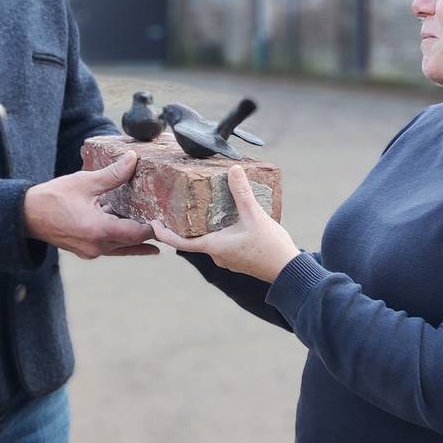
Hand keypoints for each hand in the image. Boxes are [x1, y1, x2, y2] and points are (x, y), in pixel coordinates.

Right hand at [24, 151, 158, 259]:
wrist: (26, 216)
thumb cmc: (52, 198)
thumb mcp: (84, 182)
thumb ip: (112, 174)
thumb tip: (133, 159)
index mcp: (98, 230)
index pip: (137, 234)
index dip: (154, 227)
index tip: (168, 218)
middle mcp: (97, 246)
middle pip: (133, 242)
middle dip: (149, 232)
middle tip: (169, 223)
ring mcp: (91, 251)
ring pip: (123, 246)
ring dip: (136, 236)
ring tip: (156, 228)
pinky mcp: (86, 250)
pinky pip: (111, 246)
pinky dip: (122, 238)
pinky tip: (132, 228)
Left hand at [150, 165, 299, 281]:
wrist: (290, 272)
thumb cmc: (271, 248)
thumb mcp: (255, 216)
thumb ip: (242, 193)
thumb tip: (233, 169)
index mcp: (214, 247)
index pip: (179, 243)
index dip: (164, 233)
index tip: (153, 222)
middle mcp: (217, 255)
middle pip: (192, 239)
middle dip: (183, 223)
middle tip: (176, 204)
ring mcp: (228, 258)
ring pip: (208, 239)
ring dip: (202, 225)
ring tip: (200, 205)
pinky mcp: (238, 257)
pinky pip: (221, 242)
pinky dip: (216, 229)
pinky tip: (224, 216)